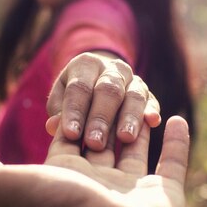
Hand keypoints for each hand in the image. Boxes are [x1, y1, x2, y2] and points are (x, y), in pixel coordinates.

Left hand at [0, 116, 188, 206]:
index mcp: (65, 178)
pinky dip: (177, 141)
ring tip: (146, 103)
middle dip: (106, 119)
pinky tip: (175, 119)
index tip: (76, 98)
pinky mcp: (164, 196)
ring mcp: (133, 192)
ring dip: (140, 127)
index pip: (69, 140)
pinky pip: (173, 162)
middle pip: (104, 143)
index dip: (72, 119)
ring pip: (138, 151)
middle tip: (114, 92)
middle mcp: (98, 186)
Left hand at [46, 52, 160, 151]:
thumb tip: (54, 126)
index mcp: (86, 65)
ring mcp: (133, 80)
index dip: (75, 111)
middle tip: (95, 142)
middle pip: (108, 90)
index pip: (79, 87)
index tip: (71, 134)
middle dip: (101, 117)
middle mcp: (112, 68)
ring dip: (129, 117)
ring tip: (124, 137)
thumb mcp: (60, 103)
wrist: (99, 86)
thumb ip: (58, 113)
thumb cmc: (75, 100)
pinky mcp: (148, 94)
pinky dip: (152, 111)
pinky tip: (152, 122)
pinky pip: (152, 101)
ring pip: (134, 95)